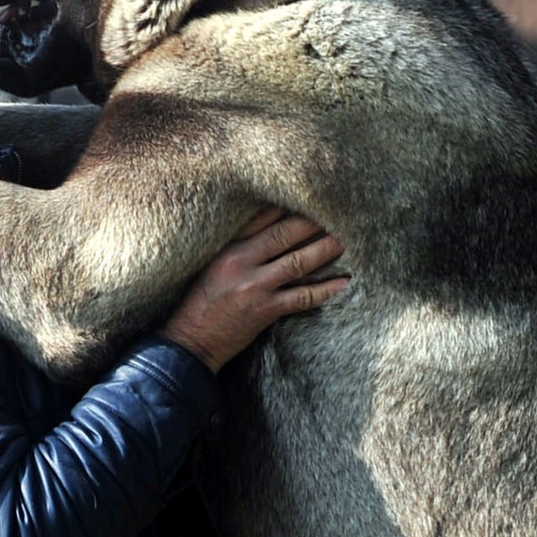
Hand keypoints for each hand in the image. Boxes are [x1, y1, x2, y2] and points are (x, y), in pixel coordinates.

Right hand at [155, 209, 348, 371]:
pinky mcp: (265, 310)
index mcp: (228, 246)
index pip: (263, 216)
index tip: (312, 196)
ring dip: (325, 249)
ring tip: (346, 239)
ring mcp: (255, 286)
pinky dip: (325, 290)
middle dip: (313, 222)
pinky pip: (302, 297)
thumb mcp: (212, 264)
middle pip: (285, 233)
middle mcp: (242, 261)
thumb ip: (237, 246)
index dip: (289, 205)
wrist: (191, 340)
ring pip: (298, 261)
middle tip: (339, 211)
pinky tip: (344, 282)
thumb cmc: (200, 301)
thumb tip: (269, 228)